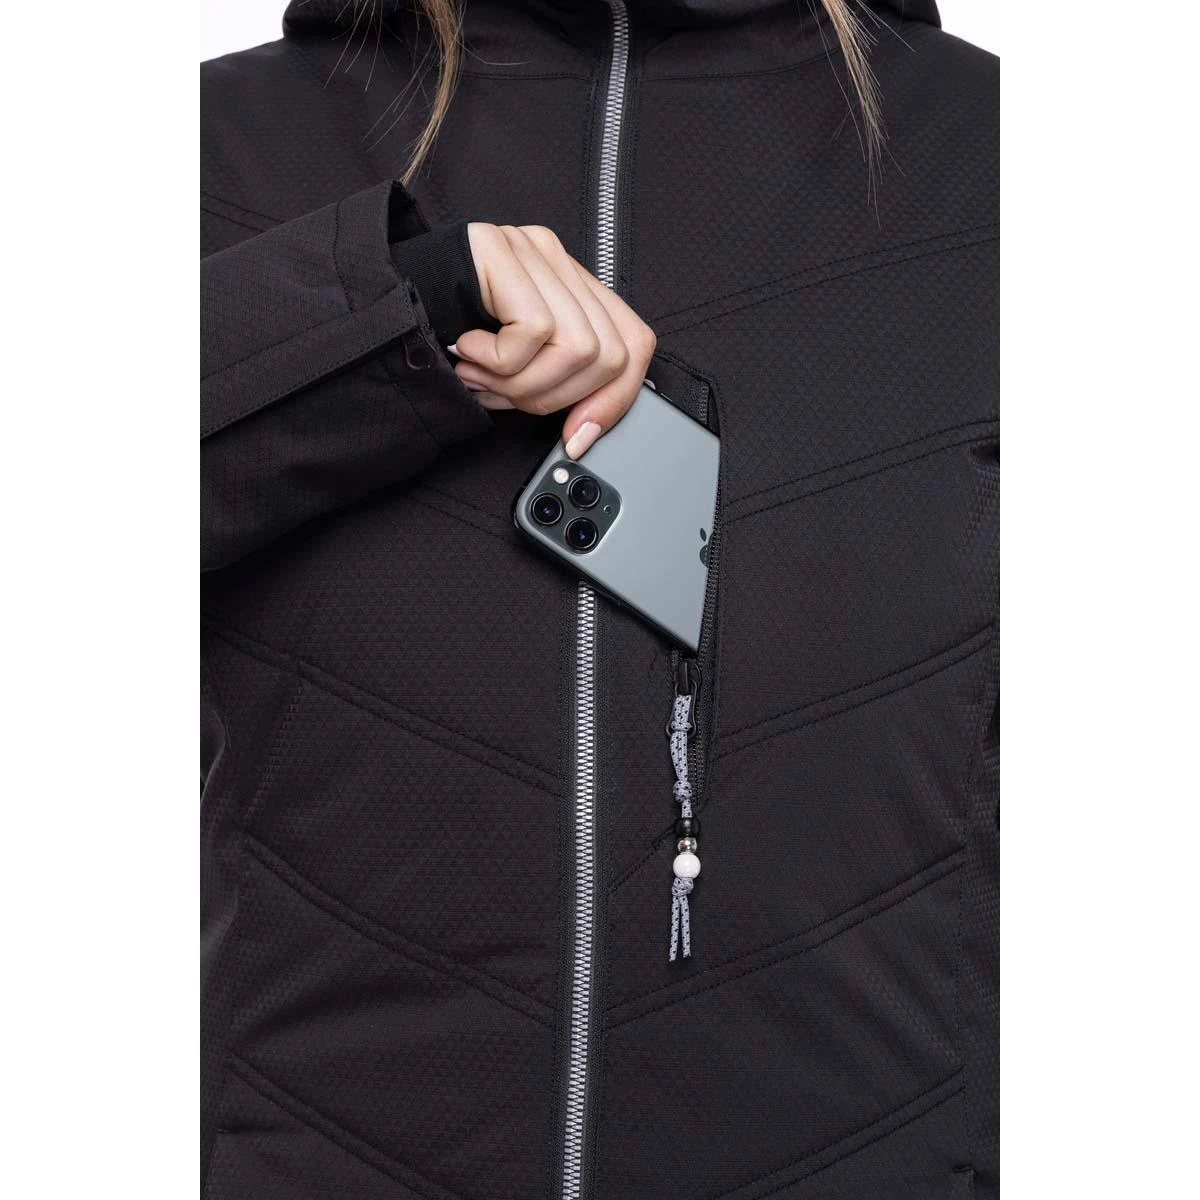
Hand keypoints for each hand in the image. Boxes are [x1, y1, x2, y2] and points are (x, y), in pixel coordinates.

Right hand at [451, 223, 655, 458]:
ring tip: (479, 373)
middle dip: (553, 397)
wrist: (378, 304)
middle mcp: (559, 261)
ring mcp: (534, 250)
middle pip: (610, 354)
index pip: (635, 343)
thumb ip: (557, 388)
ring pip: (577, 348)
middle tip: (502, 393)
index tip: (578, 436)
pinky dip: (497, 361)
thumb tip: (585, 433)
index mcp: (571, 288)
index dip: (615, 400)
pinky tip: (466, 349)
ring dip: (519, 382)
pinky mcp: (503, 251)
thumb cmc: (443, 340)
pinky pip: (534, 333)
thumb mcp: (515, 375)